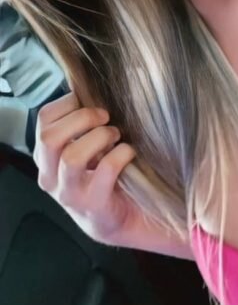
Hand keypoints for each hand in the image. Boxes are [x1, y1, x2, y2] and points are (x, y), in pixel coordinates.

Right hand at [33, 92, 138, 244]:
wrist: (120, 219)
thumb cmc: (104, 175)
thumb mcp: (85, 148)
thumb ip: (80, 125)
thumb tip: (88, 85)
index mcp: (46, 157)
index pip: (43, 119)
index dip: (68, 103)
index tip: (89, 102)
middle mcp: (50, 177)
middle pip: (50, 137)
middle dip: (82, 119)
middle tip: (105, 117)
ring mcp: (69, 195)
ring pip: (72, 156)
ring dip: (100, 137)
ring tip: (116, 136)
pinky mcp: (93, 205)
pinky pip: (105, 171)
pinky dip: (121, 154)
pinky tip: (129, 152)